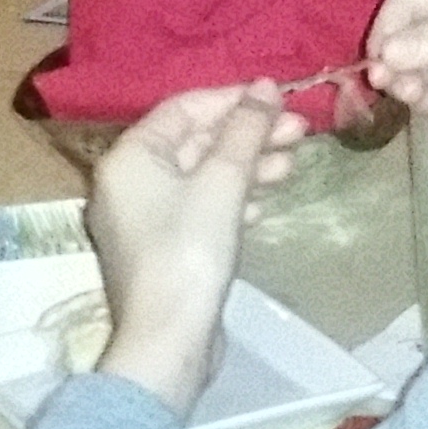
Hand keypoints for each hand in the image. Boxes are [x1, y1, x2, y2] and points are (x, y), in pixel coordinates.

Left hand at [83, 83, 306, 413]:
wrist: (168, 341)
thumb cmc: (189, 252)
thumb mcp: (223, 182)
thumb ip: (245, 130)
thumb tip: (266, 87)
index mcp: (129, 158)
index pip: (184, 108)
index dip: (234, 99)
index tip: (281, 99)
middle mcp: (127, 183)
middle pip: (194, 141)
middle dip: (247, 134)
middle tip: (299, 131)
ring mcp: (143, 220)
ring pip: (200, 176)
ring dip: (246, 165)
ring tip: (291, 165)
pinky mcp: (162, 251)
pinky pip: (198, 207)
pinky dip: (231, 198)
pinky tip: (263, 203)